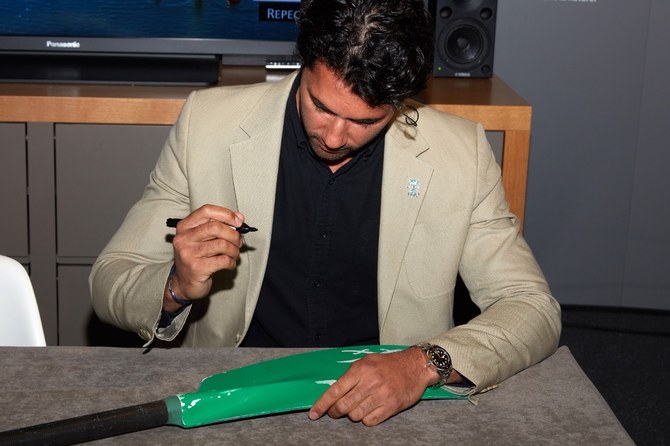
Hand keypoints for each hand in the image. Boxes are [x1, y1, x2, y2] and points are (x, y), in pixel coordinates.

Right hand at [164, 204, 244, 310]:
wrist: (184, 283)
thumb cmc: (196, 258)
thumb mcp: (203, 239)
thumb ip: (219, 226)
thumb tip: (239, 218)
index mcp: (185, 226)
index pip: (207, 210)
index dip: (226, 214)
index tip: (238, 221)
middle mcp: (184, 238)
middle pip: (216, 227)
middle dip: (233, 235)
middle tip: (238, 242)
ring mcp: (188, 253)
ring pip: (222, 244)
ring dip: (234, 250)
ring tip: (234, 254)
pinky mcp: (196, 268)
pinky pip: (223, 260)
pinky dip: (231, 262)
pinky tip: (229, 264)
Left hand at [308, 347, 438, 425]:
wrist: (415, 366)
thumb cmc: (389, 364)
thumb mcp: (367, 362)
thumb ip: (351, 375)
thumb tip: (334, 392)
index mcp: (360, 370)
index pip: (335, 391)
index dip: (322, 404)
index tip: (314, 414)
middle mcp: (370, 383)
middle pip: (343, 406)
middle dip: (335, 412)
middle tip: (335, 412)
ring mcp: (381, 396)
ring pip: (355, 416)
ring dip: (353, 414)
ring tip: (359, 406)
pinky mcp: (391, 407)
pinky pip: (369, 421)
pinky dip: (366, 419)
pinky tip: (370, 410)